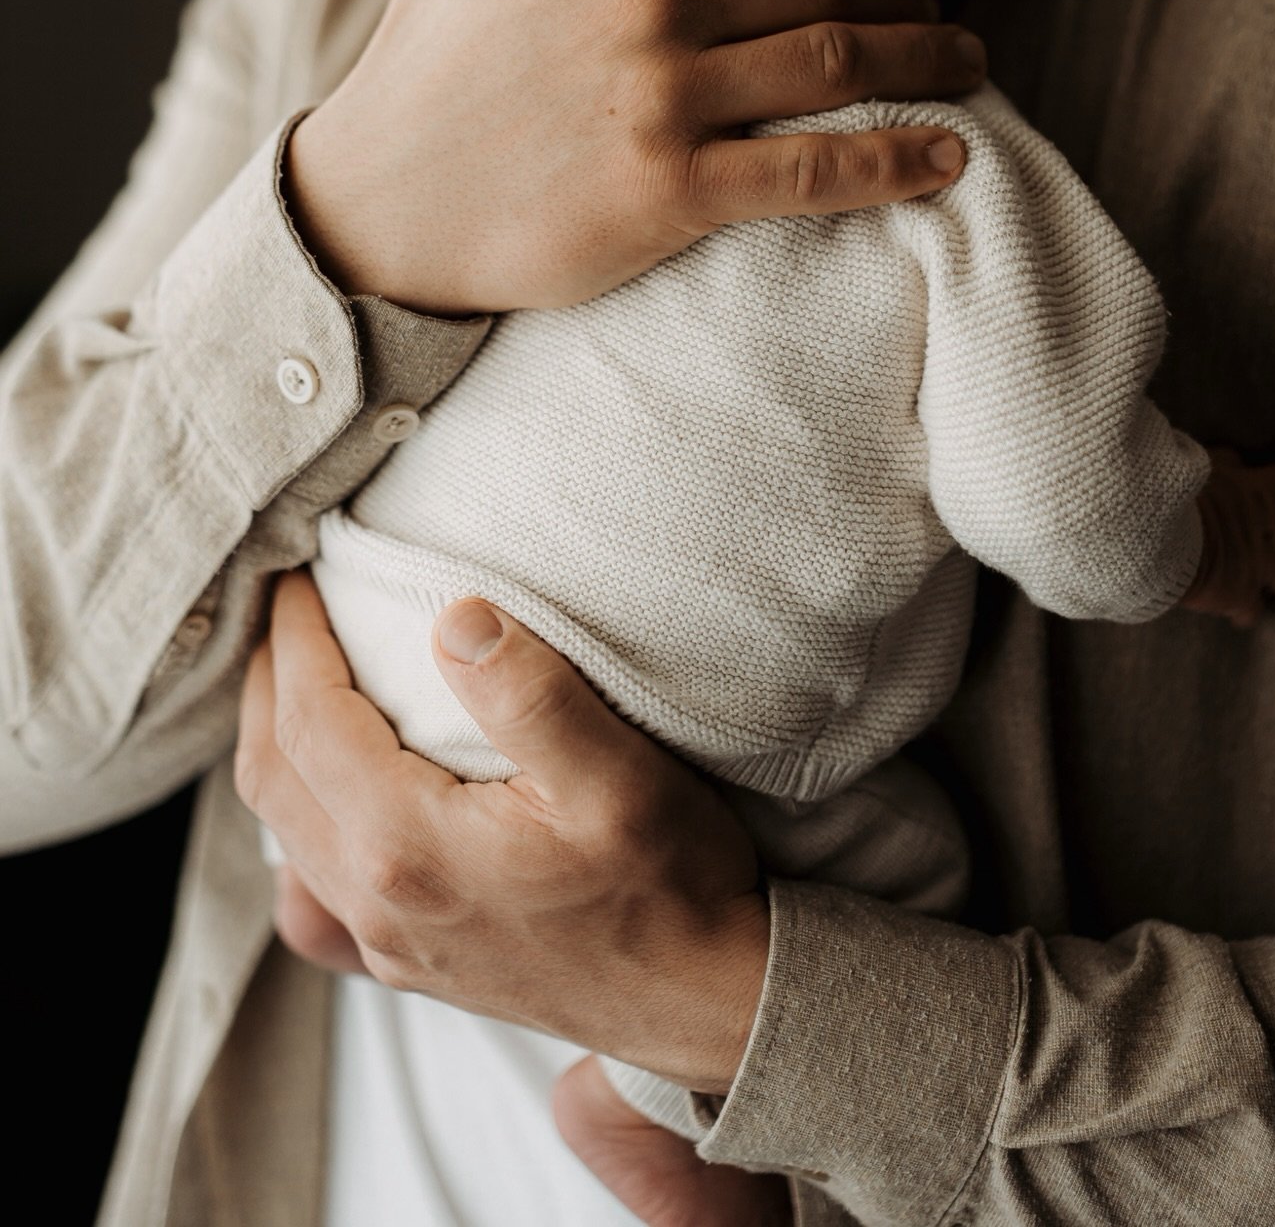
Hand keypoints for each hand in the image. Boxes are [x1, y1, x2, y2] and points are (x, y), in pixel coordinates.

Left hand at [236, 573, 768, 1092]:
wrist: (706, 1002)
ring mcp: (388, 943)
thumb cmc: (672, 886)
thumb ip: (532, 695)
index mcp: (411, 847)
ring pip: (284, 832)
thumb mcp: (620, 777)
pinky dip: (295, 828)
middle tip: (283, 608)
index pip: (312, 720)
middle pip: (275, 774)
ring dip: (275, 743)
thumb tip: (456, 617)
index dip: (296, 638)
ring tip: (292, 677)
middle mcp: (379, 902)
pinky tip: (319, 806)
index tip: (299, 572)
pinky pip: (311, 895)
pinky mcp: (411, 964)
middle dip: (268, 680)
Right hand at [285, 0, 983, 314]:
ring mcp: (662, 97)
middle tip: (957, 7)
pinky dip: (895, 163)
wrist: (372, 209)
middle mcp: (650, 1)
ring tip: (971, 68)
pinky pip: (815, 172)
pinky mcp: (669, 193)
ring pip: (841, 63)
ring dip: (929, 62)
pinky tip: (948, 159)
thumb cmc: (420, 72)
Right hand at [1183, 449, 1274, 626]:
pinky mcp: (1239, 596)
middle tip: (1273, 536)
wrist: (1150, 531)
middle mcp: (1267, 529)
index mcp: (1258, 491)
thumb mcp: (1198, 463)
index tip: (1274, 493)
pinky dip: (1240, 610)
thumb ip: (1223, 463)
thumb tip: (1235, 460)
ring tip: (1257, 574)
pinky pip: (1251, 613)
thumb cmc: (1169, 490)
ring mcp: (1258, 565)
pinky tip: (1228, 608)